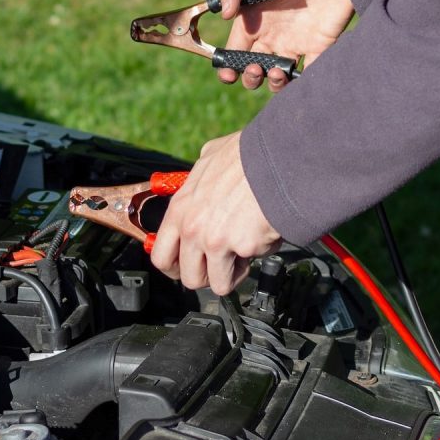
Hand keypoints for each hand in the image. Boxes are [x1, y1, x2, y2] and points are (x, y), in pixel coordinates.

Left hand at [150, 132, 280, 295]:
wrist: (279, 158)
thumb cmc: (248, 156)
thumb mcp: (210, 159)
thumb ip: (199, 179)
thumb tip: (204, 178)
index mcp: (180, 209)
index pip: (160, 256)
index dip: (174, 268)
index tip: (186, 268)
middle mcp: (193, 229)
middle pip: (189, 278)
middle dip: (207, 276)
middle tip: (220, 265)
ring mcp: (216, 241)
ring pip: (219, 284)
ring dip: (232, 274)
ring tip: (244, 253)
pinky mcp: (243, 247)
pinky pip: (250, 266)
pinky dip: (258, 256)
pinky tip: (262, 235)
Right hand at [215, 0, 353, 91]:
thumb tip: (226, 14)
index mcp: (253, 22)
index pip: (235, 52)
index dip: (228, 68)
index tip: (229, 75)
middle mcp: (272, 36)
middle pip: (254, 70)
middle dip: (250, 78)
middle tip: (256, 69)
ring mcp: (296, 43)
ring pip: (278, 77)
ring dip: (273, 84)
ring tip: (277, 71)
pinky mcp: (319, 47)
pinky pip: (309, 73)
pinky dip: (301, 83)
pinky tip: (296, 75)